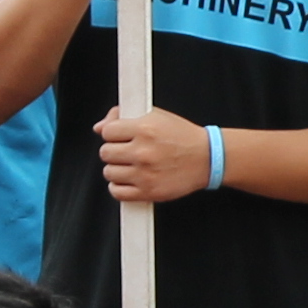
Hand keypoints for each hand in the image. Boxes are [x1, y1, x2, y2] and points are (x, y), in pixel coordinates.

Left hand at [94, 106, 214, 204]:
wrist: (208, 159)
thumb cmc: (183, 137)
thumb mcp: (156, 116)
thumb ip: (125, 116)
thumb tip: (99, 127)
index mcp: (144, 129)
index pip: (107, 132)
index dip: (112, 134)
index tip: (119, 136)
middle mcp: (143, 152)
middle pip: (105, 153)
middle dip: (114, 151)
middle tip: (126, 151)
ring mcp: (145, 174)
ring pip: (109, 172)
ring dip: (117, 169)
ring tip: (131, 165)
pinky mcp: (148, 191)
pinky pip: (117, 192)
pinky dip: (119, 187)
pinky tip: (130, 179)